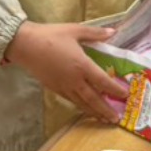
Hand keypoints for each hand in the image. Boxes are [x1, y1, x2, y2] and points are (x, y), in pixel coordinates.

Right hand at [4, 21, 128, 121]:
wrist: (25, 45)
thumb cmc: (51, 35)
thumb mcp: (75, 30)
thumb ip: (95, 33)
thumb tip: (113, 32)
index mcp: (82, 65)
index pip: (103, 82)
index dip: (115, 90)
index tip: (125, 95)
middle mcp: (75, 80)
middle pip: (94, 99)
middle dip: (106, 109)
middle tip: (116, 119)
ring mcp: (63, 86)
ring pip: (82, 103)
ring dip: (94, 112)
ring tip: (103, 119)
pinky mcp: (54, 88)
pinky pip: (70, 100)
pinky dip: (80, 106)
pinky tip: (84, 108)